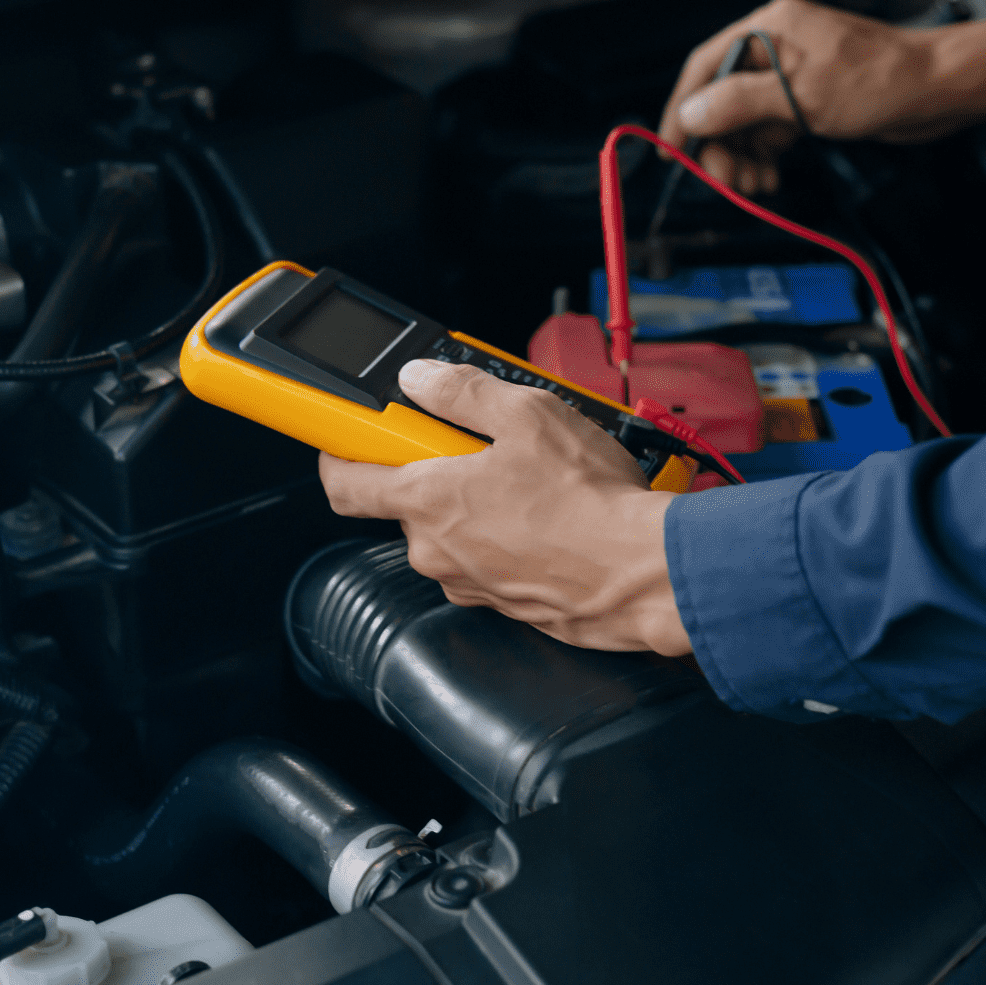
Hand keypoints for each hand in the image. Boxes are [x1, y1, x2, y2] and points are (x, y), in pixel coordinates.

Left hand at [318, 359, 690, 655]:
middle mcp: (434, 550)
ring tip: (532, 480)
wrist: (645, 574)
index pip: (343, 481)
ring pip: (452, 531)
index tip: (349, 434)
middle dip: (439, 469)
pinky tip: (548, 516)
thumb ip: (461, 392)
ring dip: (477, 503)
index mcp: (425, 501)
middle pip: (408, 501)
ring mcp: (467, 582)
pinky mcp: (503, 605)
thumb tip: (422, 379)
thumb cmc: (590, 504)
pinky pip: (487, 559)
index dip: (339, 451)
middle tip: (486, 445)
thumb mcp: (526, 415)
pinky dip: (506, 536)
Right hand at [657, 0, 985, 191]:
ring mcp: (792, 73)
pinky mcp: (808, 98)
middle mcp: (776, 46)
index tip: (671, 148)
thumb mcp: (802, 95)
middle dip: (719, 146)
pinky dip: (764, 156)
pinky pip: (770, 130)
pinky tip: (768, 177)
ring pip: (745, 121)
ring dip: (742, 157)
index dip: (682, 109)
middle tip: (724, 182)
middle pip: (722, 100)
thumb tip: (691, 114)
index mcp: (769, 28)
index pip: (705, 67)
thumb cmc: (885, 79)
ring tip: (751, 186)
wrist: (941, 89)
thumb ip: (740, 103)